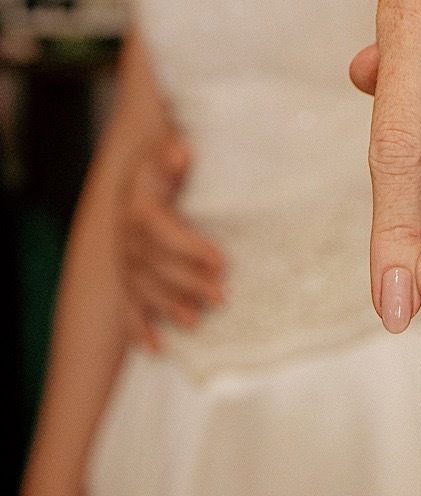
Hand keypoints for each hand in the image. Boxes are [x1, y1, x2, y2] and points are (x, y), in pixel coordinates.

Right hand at [118, 127, 225, 348]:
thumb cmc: (169, 155)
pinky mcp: (127, 271)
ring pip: (143, 288)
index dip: (191, 249)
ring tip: (198, 321)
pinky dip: (138, 328)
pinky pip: (127, 303)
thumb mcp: (172, 146)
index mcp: (138, 205)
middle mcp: (126, 234)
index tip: (223, 262)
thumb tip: (181, 154)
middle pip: (155, 265)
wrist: (148, 162)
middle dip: (189, 283)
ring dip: (170, 307)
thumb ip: (174, 152)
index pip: (162, 232)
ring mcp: (124, 256)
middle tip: (222, 297)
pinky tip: (156, 348)